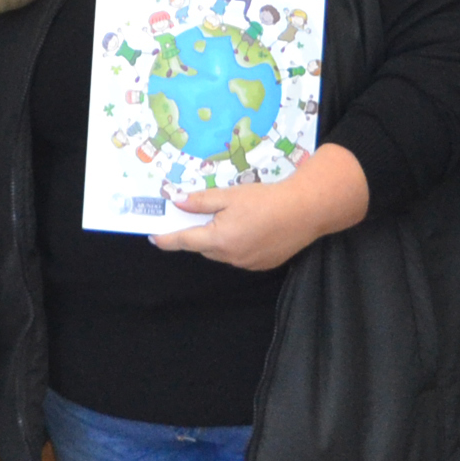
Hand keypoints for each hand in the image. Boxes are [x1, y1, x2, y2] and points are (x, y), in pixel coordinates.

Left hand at [151, 144, 370, 270]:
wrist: (306, 211)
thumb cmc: (266, 199)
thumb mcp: (230, 195)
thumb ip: (201, 201)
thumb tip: (177, 202)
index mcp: (219, 239)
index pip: (184, 241)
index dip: (167, 239)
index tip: (153, 236)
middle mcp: (230, 256)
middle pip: (203, 247)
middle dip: (197, 233)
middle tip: (197, 216)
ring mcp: (247, 264)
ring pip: (221, 253)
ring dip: (217, 240)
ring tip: (229, 219)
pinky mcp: (261, 265)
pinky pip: (238, 257)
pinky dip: (235, 245)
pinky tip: (248, 229)